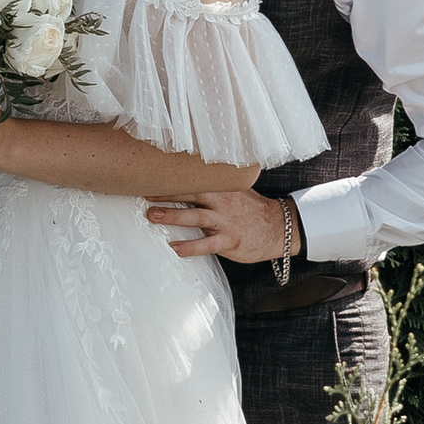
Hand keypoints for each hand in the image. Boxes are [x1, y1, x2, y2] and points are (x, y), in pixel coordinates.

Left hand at [145, 182, 299, 263]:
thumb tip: (192, 179)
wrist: (280, 227)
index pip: (194, 179)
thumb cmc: (254, 210)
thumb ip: (217, 186)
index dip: (173, 178)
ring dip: (171, 216)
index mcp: (223, 188)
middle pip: (190, 194)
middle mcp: (222, 202)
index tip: (154, 175)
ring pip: (194, 217)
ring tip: (152, 216)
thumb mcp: (237, 190)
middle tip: (144, 192)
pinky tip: (174, 248)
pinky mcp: (230, 241)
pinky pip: (206, 244)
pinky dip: (189, 246)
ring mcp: (225, 222)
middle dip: (166, 194)